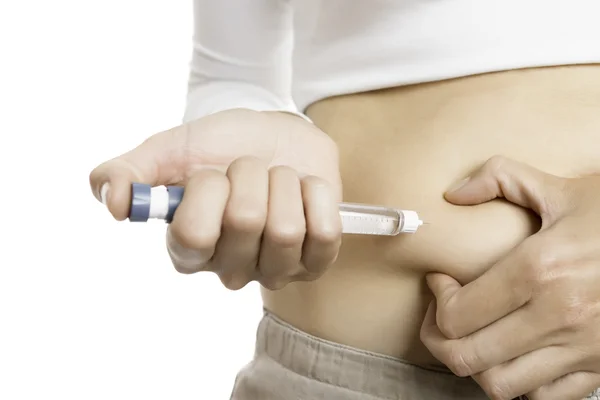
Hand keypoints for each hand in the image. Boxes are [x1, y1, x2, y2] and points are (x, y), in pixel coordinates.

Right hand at [89, 109, 342, 289]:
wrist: (274, 135)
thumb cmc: (222, 147)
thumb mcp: (170, 150)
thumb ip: (127, 173)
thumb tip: (114, 203)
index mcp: (188, 249)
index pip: (192, 235)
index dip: (207, 191)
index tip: (211, 172)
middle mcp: (229, 268)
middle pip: (246, 222)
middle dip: (249, 175)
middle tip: (248, 169)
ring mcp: (274, 270)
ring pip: (286, 229)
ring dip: (283, 184)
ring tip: (276, 180)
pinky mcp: (315, 261)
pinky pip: (324, 232)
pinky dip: (317, 196)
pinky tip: (304, 190)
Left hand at [420, 156, 599, 399]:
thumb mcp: (561, 188)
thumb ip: (499, 178)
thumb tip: (453, 193)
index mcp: (540, 269)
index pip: (457, 314)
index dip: (436, 301)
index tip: (442, 281)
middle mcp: (559, 316)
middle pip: (468, 357)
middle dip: (440, 339)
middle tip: (441, 317)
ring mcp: (584, 348)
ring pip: (502, 385)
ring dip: (476, 365)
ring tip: (475, 337)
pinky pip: (546, 398)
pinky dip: (520, 384)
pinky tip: (515, 355)